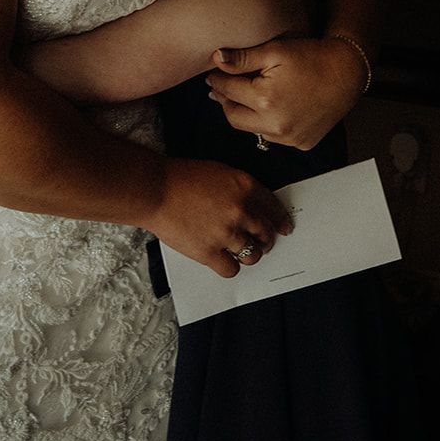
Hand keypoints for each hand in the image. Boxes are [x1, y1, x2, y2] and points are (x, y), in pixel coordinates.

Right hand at [145, 157, 292, 278]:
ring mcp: (226, 233)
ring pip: (253, 253)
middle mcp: (240, 211)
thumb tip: (252, 207)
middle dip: (266, 239)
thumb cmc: (180, 177)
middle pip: (265, 232)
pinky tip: (224, 260)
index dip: (281, 220)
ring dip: (250, 254)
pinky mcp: (210, 252)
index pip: (274, 208)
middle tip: (263, 242)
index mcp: (245, 186)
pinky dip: (231, 266)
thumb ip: (239, 189)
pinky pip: (232, 268)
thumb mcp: (219, 172)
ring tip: (242, 251)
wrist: (155, 190)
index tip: (284, 228)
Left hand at [207, 35, 368, 150]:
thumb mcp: (275, 51)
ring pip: (252, 129)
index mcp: (265, 100)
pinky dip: (267, 124)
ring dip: (247, 114)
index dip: (218, 80)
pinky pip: (273, 137)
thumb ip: (242, 58)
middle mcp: (276, 125)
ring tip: (249, 96)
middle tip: (224, 87)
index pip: (228, 91)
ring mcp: (290, 138)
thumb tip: (216, 58)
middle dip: (227, 101)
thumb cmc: (312, 57)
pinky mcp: (301, 143)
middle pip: (234, 117)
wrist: (347, 71)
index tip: (214, 74)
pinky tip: (272, 108)